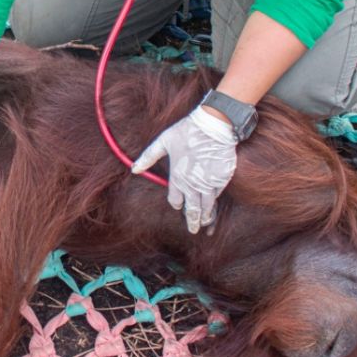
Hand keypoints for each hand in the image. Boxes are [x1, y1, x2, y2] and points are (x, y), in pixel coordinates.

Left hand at [131, 105, 237, 233]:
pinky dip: (216, 203)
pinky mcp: (222, 179)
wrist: (213, 126)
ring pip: (207, 207)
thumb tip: (134, 169)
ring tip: (204, 223)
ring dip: (205, 217)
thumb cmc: (187, 131)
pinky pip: (218, 195)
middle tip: (193, 230)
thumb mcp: (163, 141)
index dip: (176, 204)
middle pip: (192, 210)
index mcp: (178, 178)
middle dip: (193, 222)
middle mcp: (193, 185)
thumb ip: (148, 157)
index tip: (178, 205)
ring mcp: (209, 184)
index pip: (175, 201)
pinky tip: (215, 207)